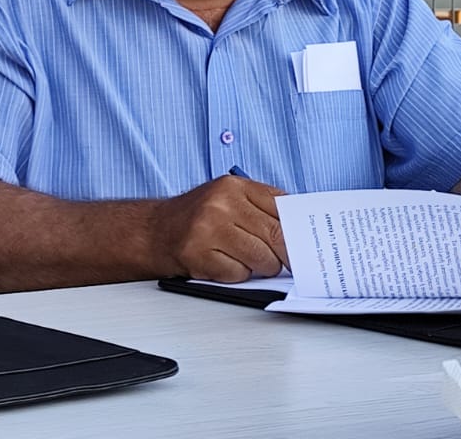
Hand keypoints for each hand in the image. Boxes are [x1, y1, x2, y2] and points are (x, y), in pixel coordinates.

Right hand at [150, 174, 288, 282]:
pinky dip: (237, 275)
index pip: (283, 209)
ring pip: (263, 260)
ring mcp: (208, 229)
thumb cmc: (198, 218)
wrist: (154, 231)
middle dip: (285, 255)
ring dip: (262, 267)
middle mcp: (220, 203)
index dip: (298, 231)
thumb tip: (300, 229)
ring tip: (246, 259)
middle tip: (286, 262)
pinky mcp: (199, 255)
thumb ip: (261, 207)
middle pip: (277, 237)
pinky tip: (224, 263)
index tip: (306, 244)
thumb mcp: (228, 199)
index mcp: (233, 186)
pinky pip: (239, 274)